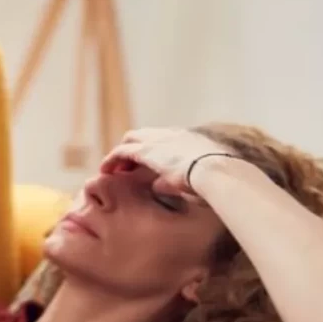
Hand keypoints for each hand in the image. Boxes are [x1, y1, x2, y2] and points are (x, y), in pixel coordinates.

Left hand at [99, 128, 234, 200]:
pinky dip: (112, 160)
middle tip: (127, 165)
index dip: (155, 149)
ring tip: (113, 168)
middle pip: (146, 135)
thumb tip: (157, 187)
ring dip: (122, 153)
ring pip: (132, 140)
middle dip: (135, 147)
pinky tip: (106, 170)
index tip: (148, 163)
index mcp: (191, 140)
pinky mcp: (147, 151)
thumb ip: (176, 181)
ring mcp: (160, 140)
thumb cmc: (216, 180)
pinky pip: (122, 152)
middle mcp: (174, 135)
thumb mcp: (199, 179)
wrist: (216, 172)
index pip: (168, 139)